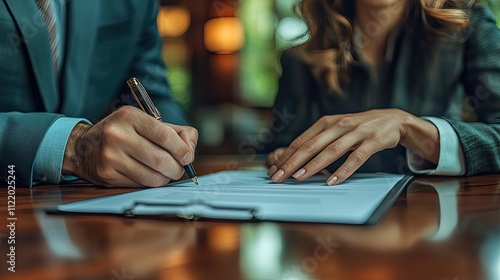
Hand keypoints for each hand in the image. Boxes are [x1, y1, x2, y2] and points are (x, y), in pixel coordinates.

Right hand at [63, 106, 197, 186]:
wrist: (82, 147)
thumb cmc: (123, 133)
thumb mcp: (146, 122)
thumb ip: (175, 131)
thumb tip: (190, 149)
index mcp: (130, 117)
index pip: (165, 136)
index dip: (182, 150)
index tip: (188, 157)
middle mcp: (118, 136)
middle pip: (161, 160)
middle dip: (177, 169)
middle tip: (179, 169)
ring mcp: (111, 157)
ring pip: (153, 177)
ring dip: (166, 179)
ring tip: (165, 173)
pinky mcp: (108, 175)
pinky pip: (140, 185)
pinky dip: (150, 183)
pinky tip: (147, 175)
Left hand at [267, 109, 438, 184]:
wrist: (392, 120)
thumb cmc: (358, 128)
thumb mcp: (336, 130)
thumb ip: (318, 141)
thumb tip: (295, 159)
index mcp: (326, 122)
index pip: (301, 141)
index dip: (286, 156)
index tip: (274, 170)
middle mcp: (338, 125)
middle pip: (311, 146)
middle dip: (292, 162)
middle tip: (279, 177)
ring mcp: (356, 132)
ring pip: (331, 150)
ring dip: (314, 165)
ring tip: (299, 177)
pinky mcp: (373, 141)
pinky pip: (356, 157)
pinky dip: (343, 170)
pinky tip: (332, 181)